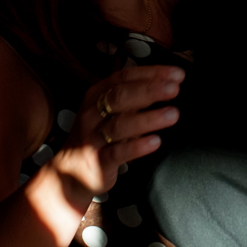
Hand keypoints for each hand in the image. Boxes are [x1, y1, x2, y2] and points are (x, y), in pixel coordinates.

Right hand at [51, 65, 184, 203]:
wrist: (70, 173)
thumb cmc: (97, 137)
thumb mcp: (109, 111)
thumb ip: (133, 97)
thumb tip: (168, 82)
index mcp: (96, 95)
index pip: (124, 77)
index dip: (151, 74)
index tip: (177, 75)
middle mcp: (92, 113)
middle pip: (121, 96)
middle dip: (149, 90)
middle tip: (174, 89)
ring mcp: (93, 137)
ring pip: (121, 124)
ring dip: (149, 118)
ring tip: (173, 114)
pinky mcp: (98, 161)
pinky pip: (119, 152)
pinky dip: (138, 146)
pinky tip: (156, 141)